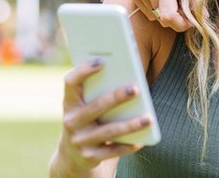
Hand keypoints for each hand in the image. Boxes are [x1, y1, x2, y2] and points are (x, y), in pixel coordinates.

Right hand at [50, 59, 151, 176]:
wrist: (72, 155)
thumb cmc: (87, 121)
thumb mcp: (85, 107)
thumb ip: (98, 92)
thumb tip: (127, 76)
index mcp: (69, 103)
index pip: (70, 82)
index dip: (83, 71)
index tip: (102, 61)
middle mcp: (71, 121)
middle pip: (96, 106)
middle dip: (117, 97)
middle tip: (136, 88)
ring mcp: (79, 140)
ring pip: (108, 131)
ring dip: (130, 125)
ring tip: (149, 118)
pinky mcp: (89, 157)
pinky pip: (112, 151)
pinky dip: (127, 146)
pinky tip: (141, 141)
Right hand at [129, 0, 191, 31]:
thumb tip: (202, 19)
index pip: (168, 16)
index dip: (181, 24)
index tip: (191, 21)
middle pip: (161, 18)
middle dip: (176, 18)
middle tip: (187, 7)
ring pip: (154, 15)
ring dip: (165, 12)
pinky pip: (146, 9)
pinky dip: (156, 7)